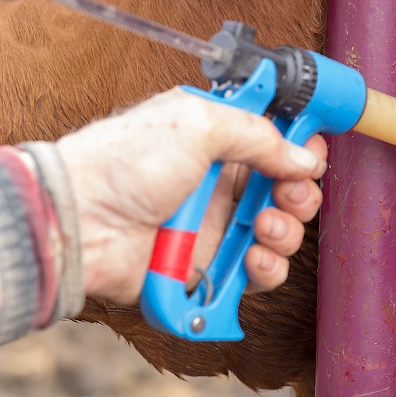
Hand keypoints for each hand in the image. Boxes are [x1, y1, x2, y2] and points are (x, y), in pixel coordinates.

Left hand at [55, 88, 327, 305]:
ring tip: (263, 226)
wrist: (82, 222)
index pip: (276, 139)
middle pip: (290, 188)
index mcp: (219, 140)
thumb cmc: (123, 163)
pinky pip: (261, 273)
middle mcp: (223, 183)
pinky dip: (267, 268)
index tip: (313, 148)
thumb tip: (303, 157)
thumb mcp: (198, 123)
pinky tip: (254, 258)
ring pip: (283, 231)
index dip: (301, 143)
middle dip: (301, 191)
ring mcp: (220, 227)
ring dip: (286, 229)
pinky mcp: (213, 268)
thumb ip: (259, 134)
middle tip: (288, 192)